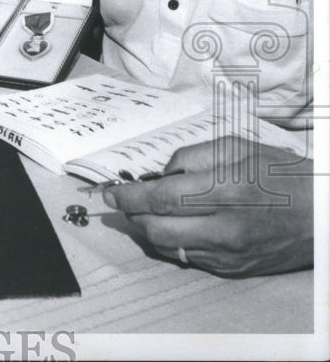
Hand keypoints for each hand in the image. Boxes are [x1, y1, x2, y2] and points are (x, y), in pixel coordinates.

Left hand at [103, 136, 313, 275]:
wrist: (323, 215)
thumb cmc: (283, 175)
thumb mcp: (238, 149)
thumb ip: (192, 158)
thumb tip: (160, 174)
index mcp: (226, 190)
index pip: (161, 198)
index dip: (128, 196)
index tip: (110, 193)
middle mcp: (225, 226)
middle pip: (156, 228)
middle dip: (132, 215)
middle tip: (122, 201)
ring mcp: (229, 253)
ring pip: (167, 246)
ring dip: (148, 229)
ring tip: (147, 211)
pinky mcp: (233, 269)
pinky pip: (188, 257)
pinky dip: (172, 241)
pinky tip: (175, 225)